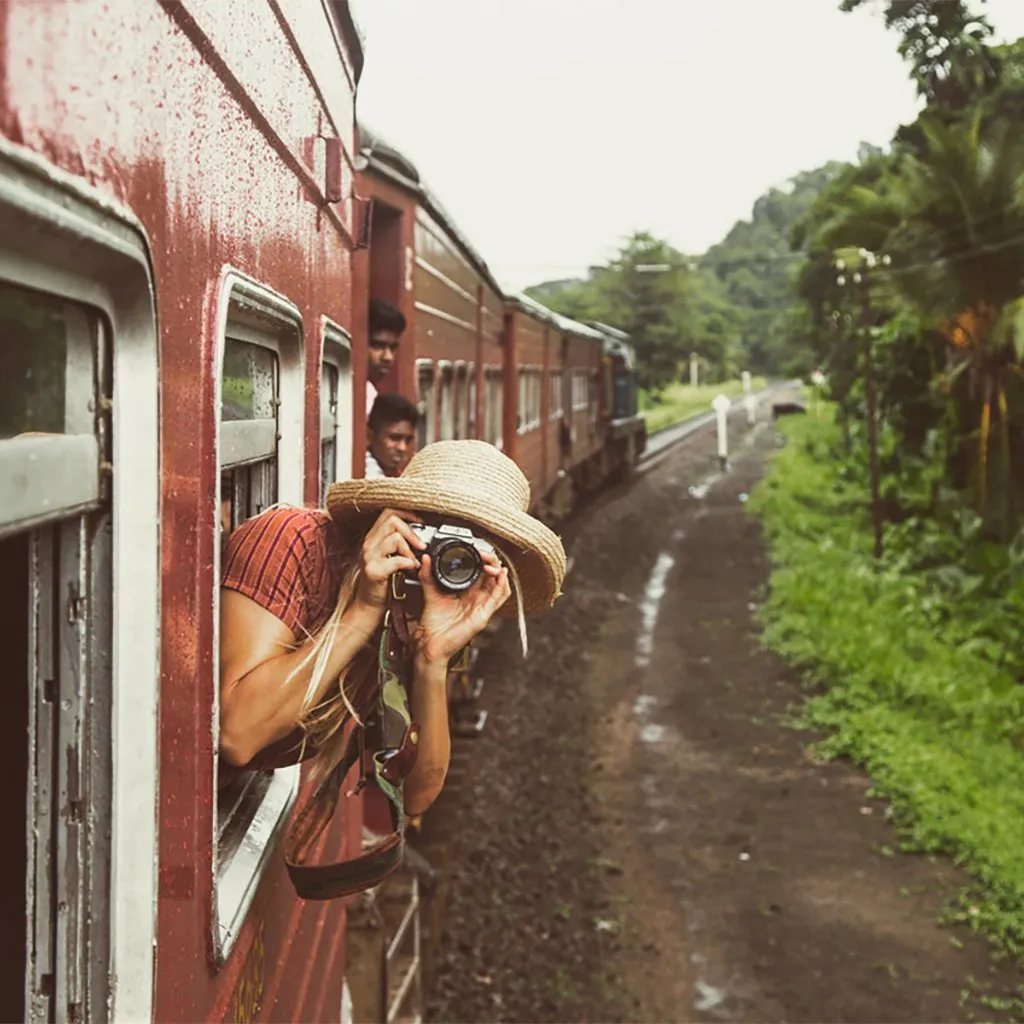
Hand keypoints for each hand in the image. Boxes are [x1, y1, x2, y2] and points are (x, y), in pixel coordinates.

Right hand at [354, 508, 426, 612]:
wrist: (369, 604)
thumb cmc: (383, 581)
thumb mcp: (389, 557)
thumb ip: (399, 544)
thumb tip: (420, 535)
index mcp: (373, 537)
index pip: (389, 513)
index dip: (407, 514)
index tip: (421, 523)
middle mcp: (369, 544)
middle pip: (392, 521)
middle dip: (411, 531)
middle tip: (421, 545)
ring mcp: (369, 557)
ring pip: (395, 538)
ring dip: (410, 550)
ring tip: (414, 561)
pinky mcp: (374, 571)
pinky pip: (395, 560)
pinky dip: (408, 563)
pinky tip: (411, 569)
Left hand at [414, 550, 510, 664]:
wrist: (430, 644)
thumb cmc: (433, 625)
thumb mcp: (430, 594)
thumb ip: (427, 575)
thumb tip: (425, 560)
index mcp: (468, 594)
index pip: (482, 573)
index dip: (483, 561)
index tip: (477, 551)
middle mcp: (478, 599)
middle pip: (494, 577)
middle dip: (493, 563)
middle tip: (485, 555)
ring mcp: (482, 607)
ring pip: (501, 586)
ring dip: (499, 572)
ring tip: (492, 564)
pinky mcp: (483, 616)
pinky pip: (498, 599)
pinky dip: (502, 585)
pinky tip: (500, 575)